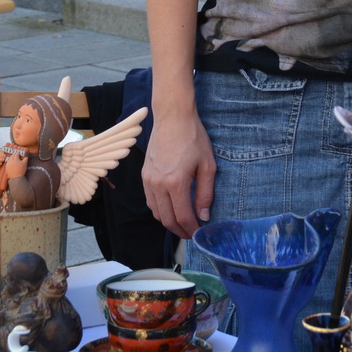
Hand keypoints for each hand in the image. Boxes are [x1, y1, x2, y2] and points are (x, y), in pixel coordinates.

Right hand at [142, 107, 215, 238]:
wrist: (173, 118)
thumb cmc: (193, 138)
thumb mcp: (207, 165)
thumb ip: (205, 193)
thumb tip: (203, 215)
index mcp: (175, 182)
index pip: (182, 216)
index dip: (191, 229)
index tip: (198, 233)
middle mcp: (158, 184)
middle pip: (167, 219)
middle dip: (179, 230)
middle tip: (190, 233)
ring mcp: (148, 180)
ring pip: (156, 212)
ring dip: (168, 221)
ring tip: (182, 223)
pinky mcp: (144, 175)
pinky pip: (150, 200)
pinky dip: (160, 209)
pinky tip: (170, 208)